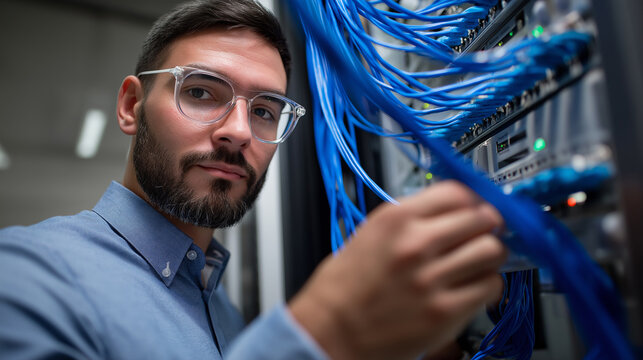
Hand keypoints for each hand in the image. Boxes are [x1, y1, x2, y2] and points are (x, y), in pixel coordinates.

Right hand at [289, 181, 506, 359]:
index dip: (472, 200)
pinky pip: (490, 287)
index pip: (457, 192)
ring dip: (490, 256)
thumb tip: (452, 212)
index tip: (475, 209)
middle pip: (482, 218)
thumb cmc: (344, 286)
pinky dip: (487, 286)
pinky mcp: (444, 312)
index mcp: (395, 219)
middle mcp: (416, 244)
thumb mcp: (372, 233)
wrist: (330, 329)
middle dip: (487, 226)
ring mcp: (432, 279)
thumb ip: (413, 218)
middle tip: (482, 235)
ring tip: (477, 264)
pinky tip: (472, 288)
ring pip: (493, 251)